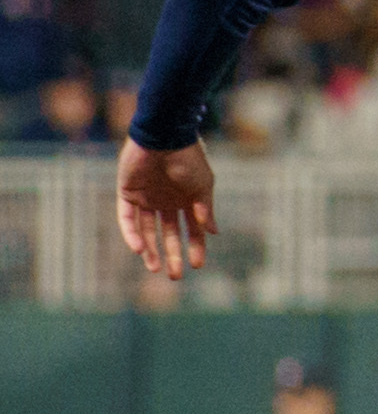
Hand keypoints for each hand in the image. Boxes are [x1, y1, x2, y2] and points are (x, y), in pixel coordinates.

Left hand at [117, 137, 217, 278]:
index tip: (198, 265)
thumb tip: (214, 232)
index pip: (192, 229)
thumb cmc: (188, 159)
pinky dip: (132, 234)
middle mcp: (166, 201)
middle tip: (175, 276)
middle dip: (172, 254)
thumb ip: (205, 210)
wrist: (164, 137)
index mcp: (187, 199)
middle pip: (169, 234)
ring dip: (150, 250)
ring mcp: (146, 198)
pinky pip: (127, 219)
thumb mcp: (203, 187)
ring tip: (156, 268)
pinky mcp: (128, 193)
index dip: (195, 247)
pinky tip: (139, 249)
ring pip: (147, 231)